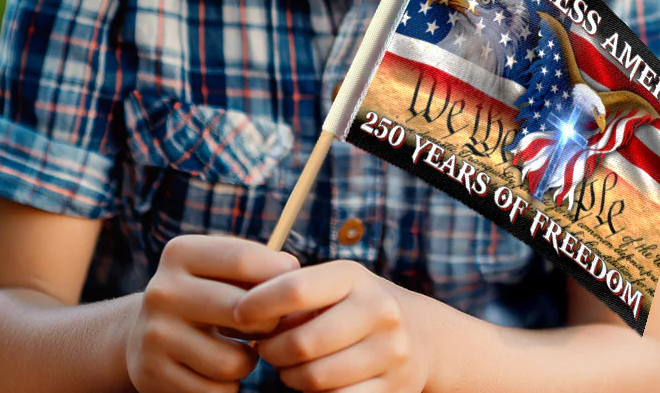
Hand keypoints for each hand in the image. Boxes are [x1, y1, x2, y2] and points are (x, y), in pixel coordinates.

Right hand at [125, 234, 298, 392]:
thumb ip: (255, 265)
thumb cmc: (202, 294)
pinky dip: (227, 386)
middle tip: (267, 327)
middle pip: (242, 311)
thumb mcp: (217, 269)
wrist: (143, 334)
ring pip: (232, 361)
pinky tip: (217, 372)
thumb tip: (290, 270)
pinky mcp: (153, 375)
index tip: (290, 289)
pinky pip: (216, 391)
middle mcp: (162, 290)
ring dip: (248, 361)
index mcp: (180, 253)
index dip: (278, 277)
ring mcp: (155, 335)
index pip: (243, 259)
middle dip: (268, 323)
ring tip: (240, 351)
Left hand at [232, 259, 431, 392]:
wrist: (422, 336)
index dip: (259, 304)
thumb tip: (240, 311)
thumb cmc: (357, 305)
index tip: (237, 314)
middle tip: (265, 349)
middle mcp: (378, 310)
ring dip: (290, 376)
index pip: (295, 288)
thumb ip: (293, 292)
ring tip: (288, 365)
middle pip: (302, 342)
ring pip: (316, 378)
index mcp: (354, 276)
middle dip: (272, 350)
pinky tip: (312, 381)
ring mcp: (391, 352)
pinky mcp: (393, 389)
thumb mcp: (334, 285)